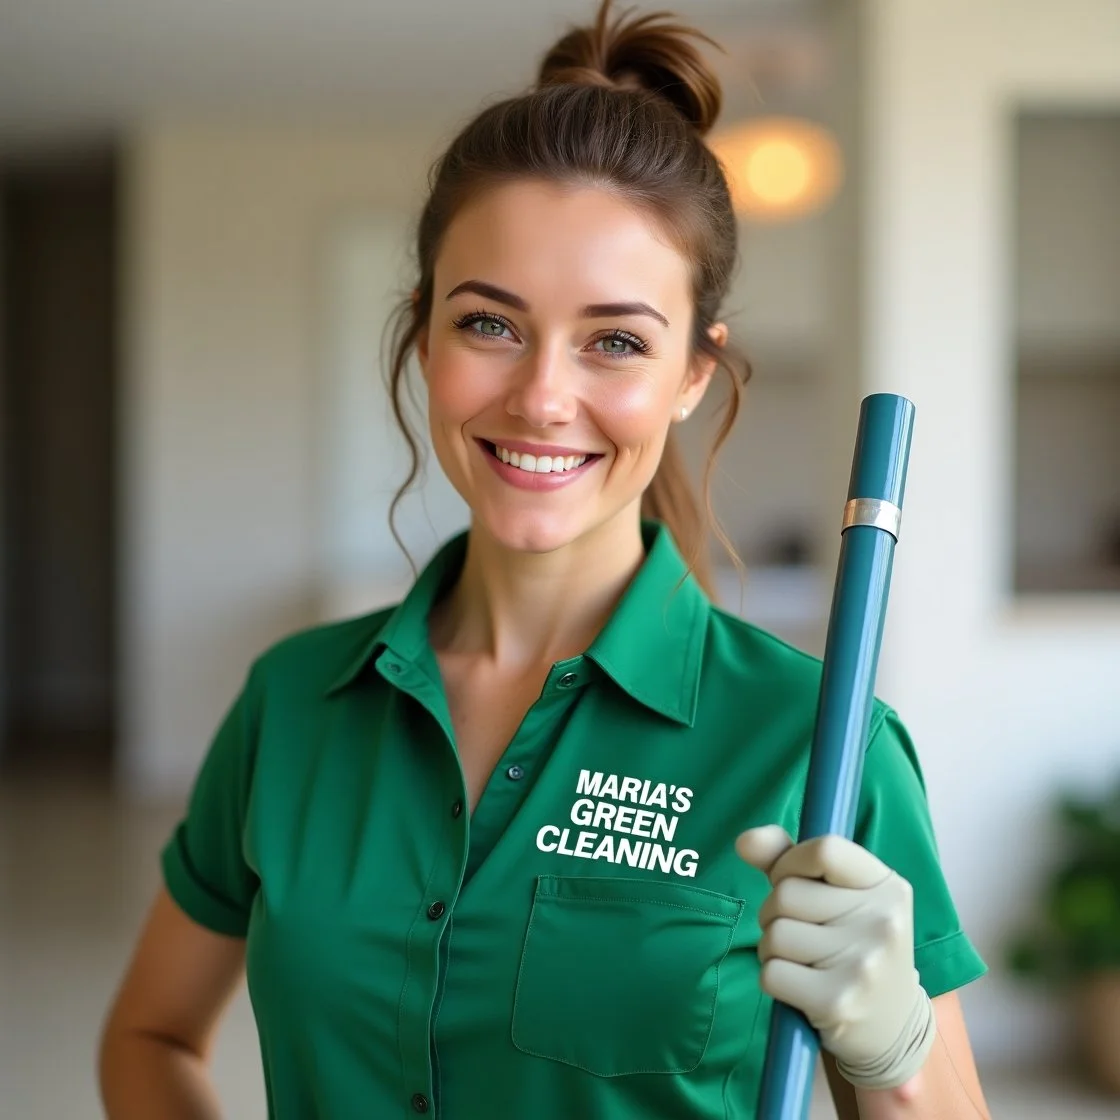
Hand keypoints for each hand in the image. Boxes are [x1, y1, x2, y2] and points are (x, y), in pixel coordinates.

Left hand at [736, 826, 935, 1089]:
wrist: (891, 1027)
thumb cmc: (851, 945)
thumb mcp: (835, 895)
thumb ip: (788, 859)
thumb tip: (745, 840)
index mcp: (887, 886)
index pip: (824, 849)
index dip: (790, 862)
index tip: (792, 880)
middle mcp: (883, 921)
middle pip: (787, 893)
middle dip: (775, 912)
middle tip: (801, 934)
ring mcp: (864, 964)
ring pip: (775, 933)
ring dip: (772, 948)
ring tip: (803, 962)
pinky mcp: (839, 1002)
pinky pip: (771, 973)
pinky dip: (773, 979)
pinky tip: (802, 988)